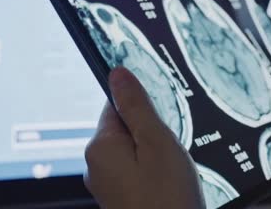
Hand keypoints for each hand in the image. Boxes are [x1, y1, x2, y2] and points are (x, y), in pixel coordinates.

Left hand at [84, 67, 204, 208]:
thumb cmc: (166, 198)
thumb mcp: (157, 142)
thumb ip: (136, 106)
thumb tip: (118, 74)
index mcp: (100, 146)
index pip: (115, 106)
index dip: (143, 107)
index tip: (163, 116)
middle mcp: (96, 166)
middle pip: (125, 129)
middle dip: (152, 132)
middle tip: (172, 146)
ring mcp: (107, 186)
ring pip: (133, 152)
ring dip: (155, 154)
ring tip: (174, 169)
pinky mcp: (120, 199)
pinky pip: (136, 173)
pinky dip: (154, 173)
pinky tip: (170, 183)